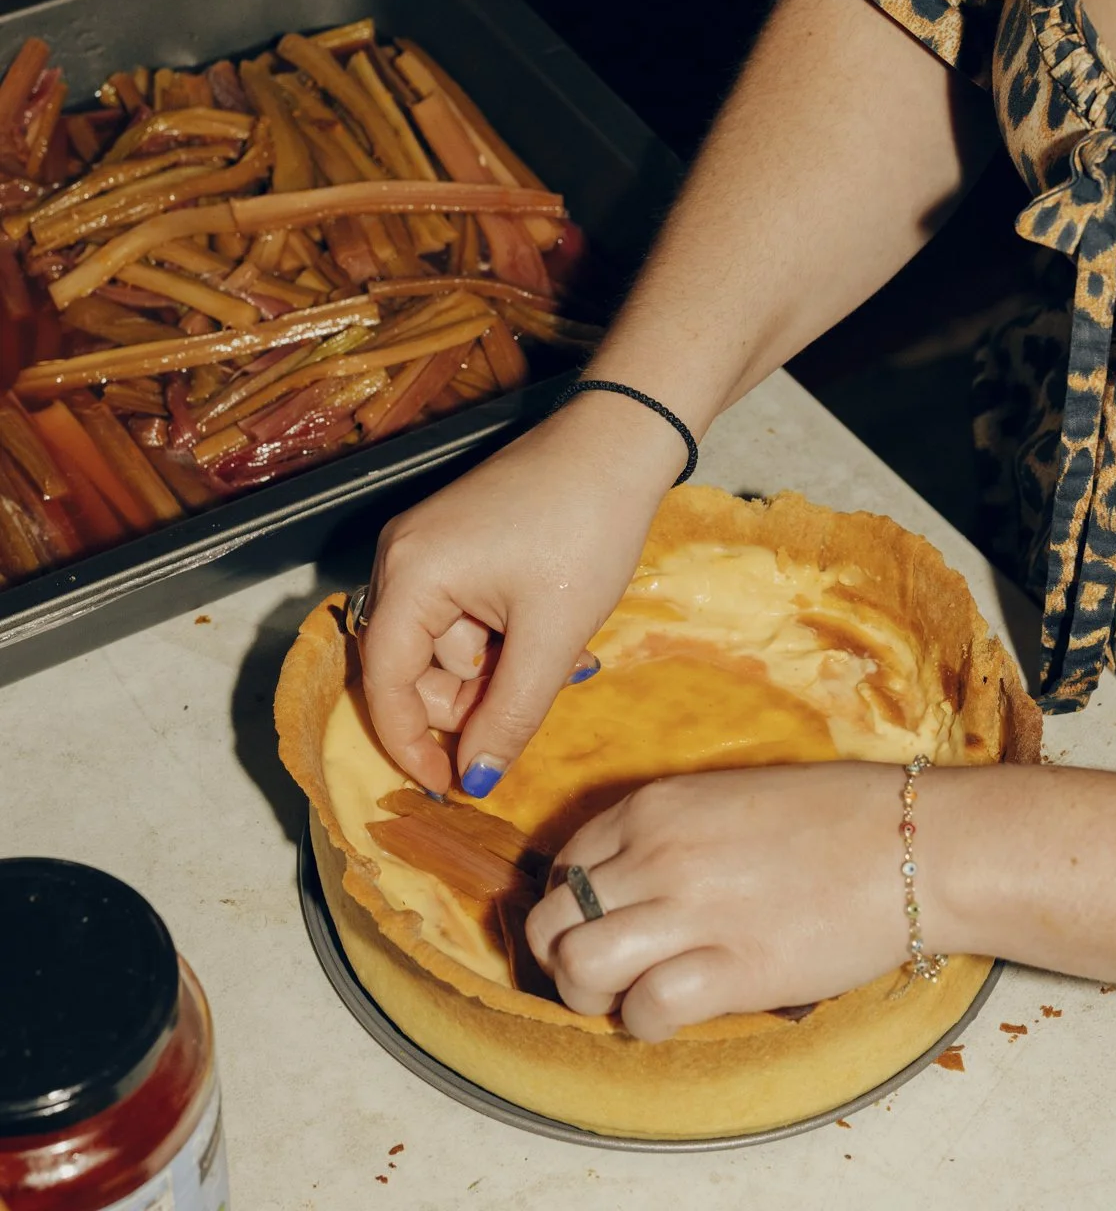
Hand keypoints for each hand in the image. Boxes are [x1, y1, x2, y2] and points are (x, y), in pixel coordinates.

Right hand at [360, 396, 683, 793]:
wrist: (620, 441)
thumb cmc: (586, 529)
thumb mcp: (552, 635)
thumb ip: (509, 715)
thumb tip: (473, 780)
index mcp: (410, 575)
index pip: (384, 683)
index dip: (410, 743)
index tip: (449, 783)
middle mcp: (402, 556)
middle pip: (411, 664)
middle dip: (471, 693)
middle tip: (538, 689)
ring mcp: (427, 543)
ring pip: (441, 642)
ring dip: (494, 664)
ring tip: (561, 649)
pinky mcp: (456, 537)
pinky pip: (459, 610)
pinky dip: (499, 633)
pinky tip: (549, 627)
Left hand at [525, 763, 908, 1040]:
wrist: (913, 843)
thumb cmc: (836, 816)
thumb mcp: (728, 796)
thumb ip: (672, 831)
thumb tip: (634, 879)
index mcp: (655, 806)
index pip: (564, 865)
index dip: (571, 907)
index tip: (600, 927)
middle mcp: (657, 853)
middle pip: (553, 920)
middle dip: (560, 958)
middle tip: (602, 976)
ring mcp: (691, 910)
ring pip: (577, 966)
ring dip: (591, 996)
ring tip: (630, 998)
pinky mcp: (732, 969)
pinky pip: (644, 1008)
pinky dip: (645, 1023)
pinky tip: (674, 1014)